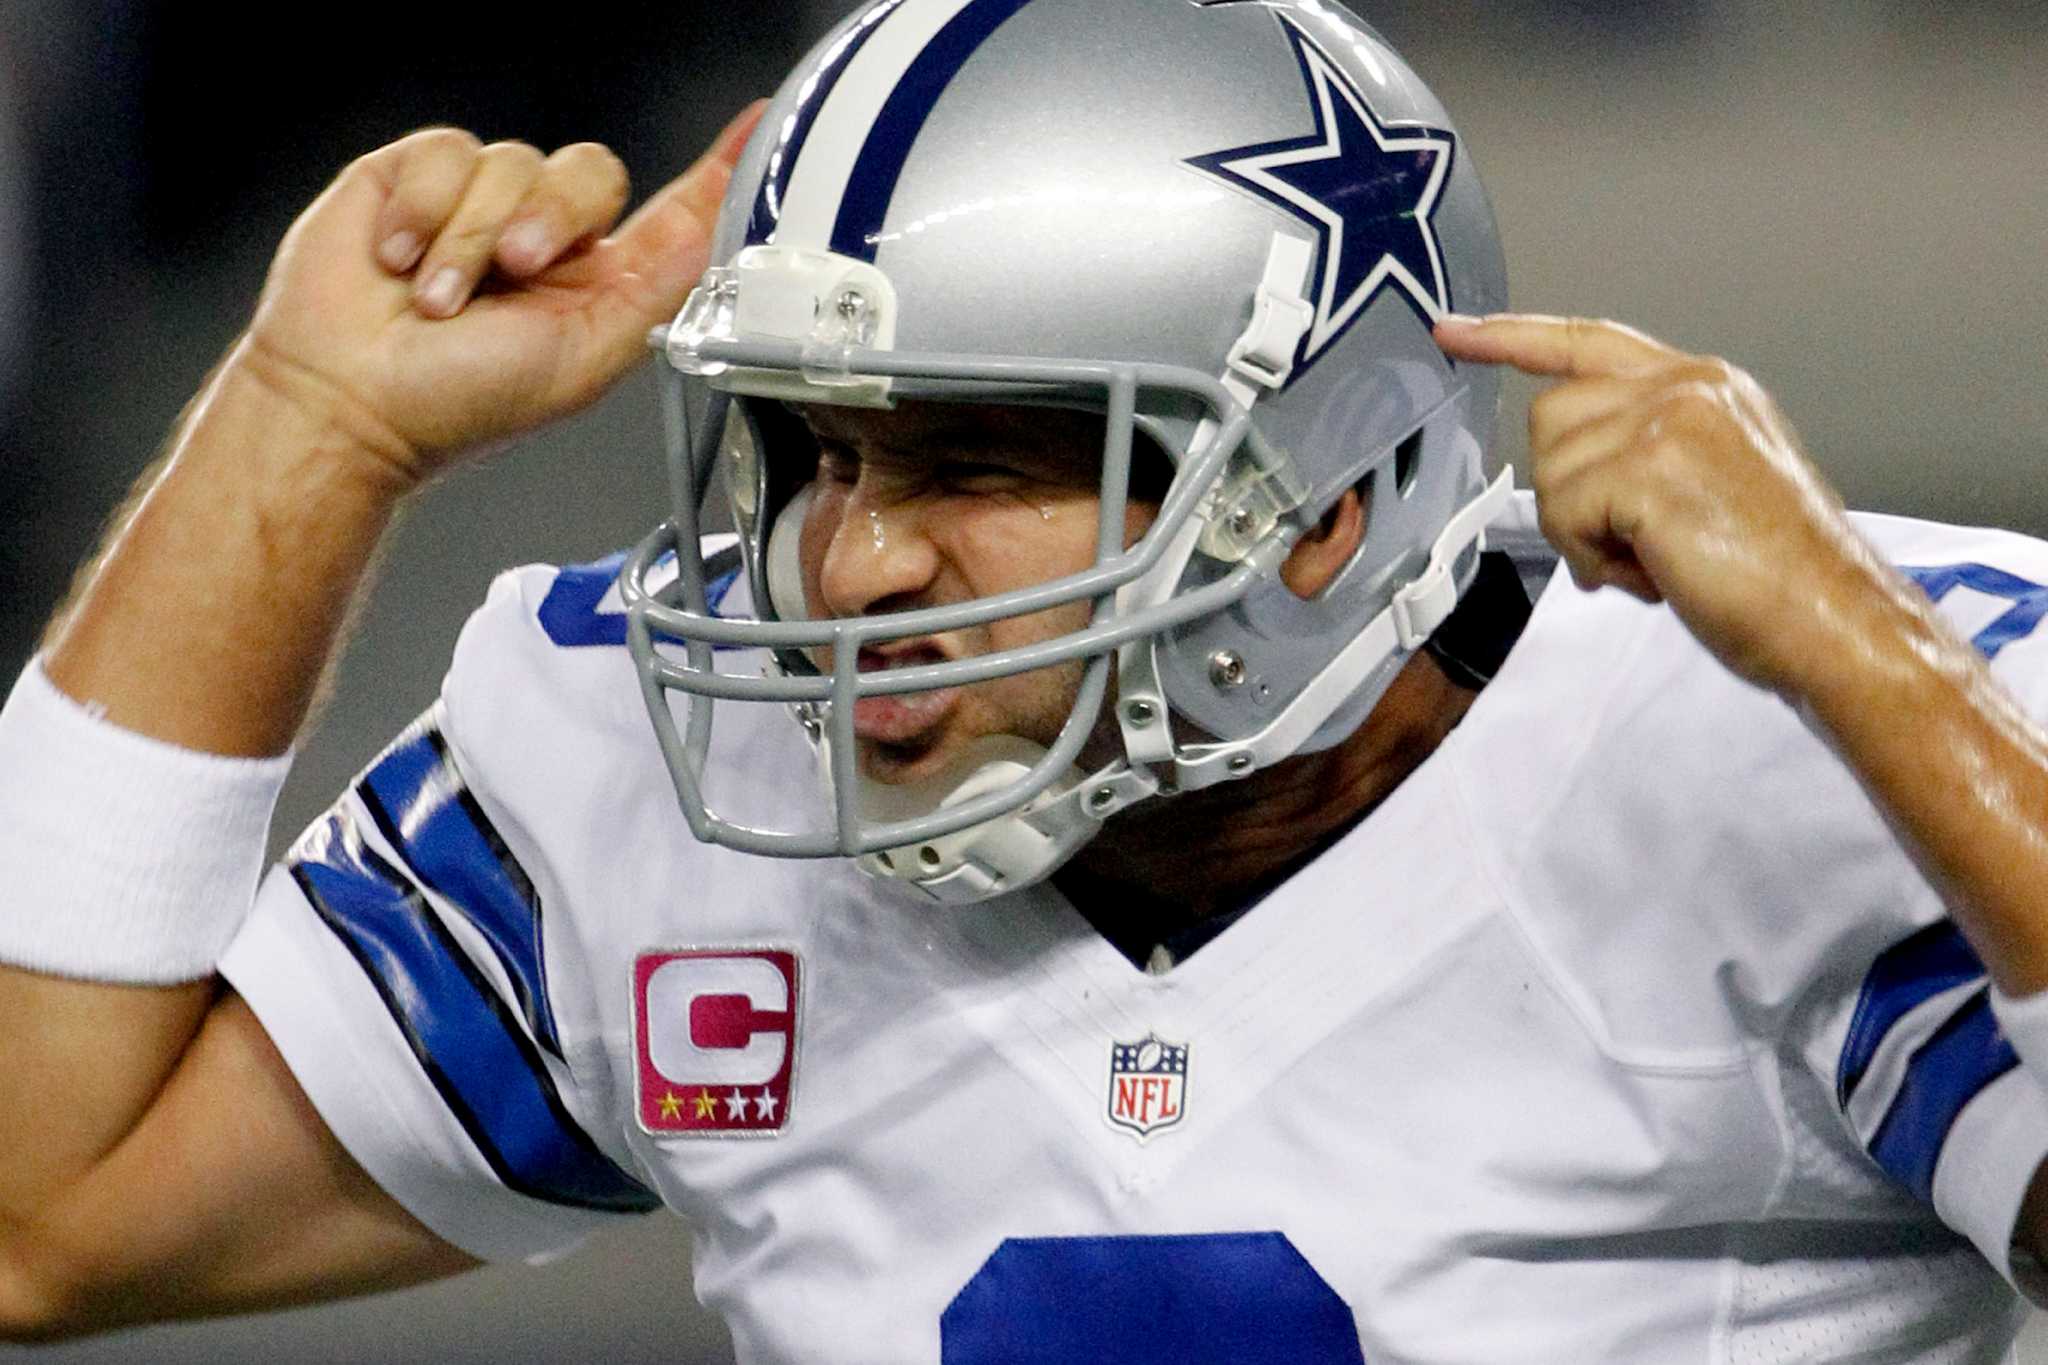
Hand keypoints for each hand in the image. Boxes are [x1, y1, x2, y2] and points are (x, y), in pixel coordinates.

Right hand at [240, 102, 765, 487]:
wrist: (349, 401)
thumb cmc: (456, 403)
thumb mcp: (583, 359)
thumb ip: (655, 290)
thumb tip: (716, 236)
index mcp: (597, 282)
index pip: (671, 210)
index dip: (715, 171)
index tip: (758, 131)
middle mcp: (545, 235)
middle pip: (590, 171)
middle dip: (551, 220)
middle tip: (513, 273)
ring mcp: (480, 202)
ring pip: (513, 161)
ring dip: (472, 236)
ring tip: (439, 299)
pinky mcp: (415, 177)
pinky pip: (447, 152)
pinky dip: (425, 212)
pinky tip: (400, 260)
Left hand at [1435, 313, 1898, 695]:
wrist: (1833, 616)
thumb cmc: (1781, 575)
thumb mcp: (1711, 484)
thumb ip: (1646, 454)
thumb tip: (1577, 478)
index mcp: (1704, 385)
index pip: (1586, 341)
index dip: (1512, 337)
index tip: (1455, 333)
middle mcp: (1686, 387)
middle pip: (1550, 416)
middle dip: (1570, 490)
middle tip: (1635, 543)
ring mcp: (1668, 420)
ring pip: (1551, 470)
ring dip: (1585, 535)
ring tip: (1656, 560)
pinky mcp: (1647, 467)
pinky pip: (1564, 511)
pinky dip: (1593, 558)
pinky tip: (1651, 573)